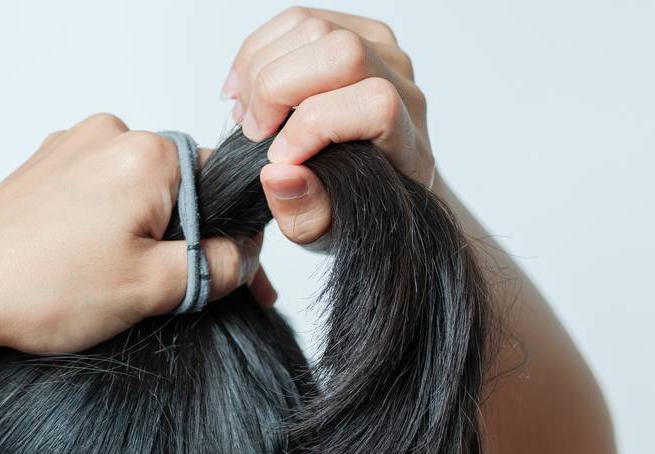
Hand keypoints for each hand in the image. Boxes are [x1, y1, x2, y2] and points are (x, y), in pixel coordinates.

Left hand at [0, 114, 263, 355]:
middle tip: (168, 296)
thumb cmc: (40, 288)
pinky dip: (102, 231)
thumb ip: (215, 267)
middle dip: (181, 241)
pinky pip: (95, 197)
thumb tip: (244, 257)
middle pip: (177, 190)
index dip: (228, 240)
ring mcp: (68, 149)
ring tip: (112, 287)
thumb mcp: (152, 288)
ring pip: (134, 195)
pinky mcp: (41, 171)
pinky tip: (83, 271)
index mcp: (146, 153)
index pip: (219, 186)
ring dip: (140, 239)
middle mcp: (107, 135)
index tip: (229, 282)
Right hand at [222, 8, 431, 245]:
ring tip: (246, 113)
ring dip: (260, 68)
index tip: (278, 158)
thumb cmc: (352, 206)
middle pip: (340, 52)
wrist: (373, 183)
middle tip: (252, 132)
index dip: (316, 125)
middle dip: (276, 89)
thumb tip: (277, 172)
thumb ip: (304, 211)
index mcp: (408, 143)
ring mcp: (381, 52)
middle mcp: (403, 87)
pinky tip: (245, 90)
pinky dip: (258, 51)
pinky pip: (298, 19)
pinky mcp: (353, 32)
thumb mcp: (325, 232)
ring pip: (312, 27)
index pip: (375, 104)